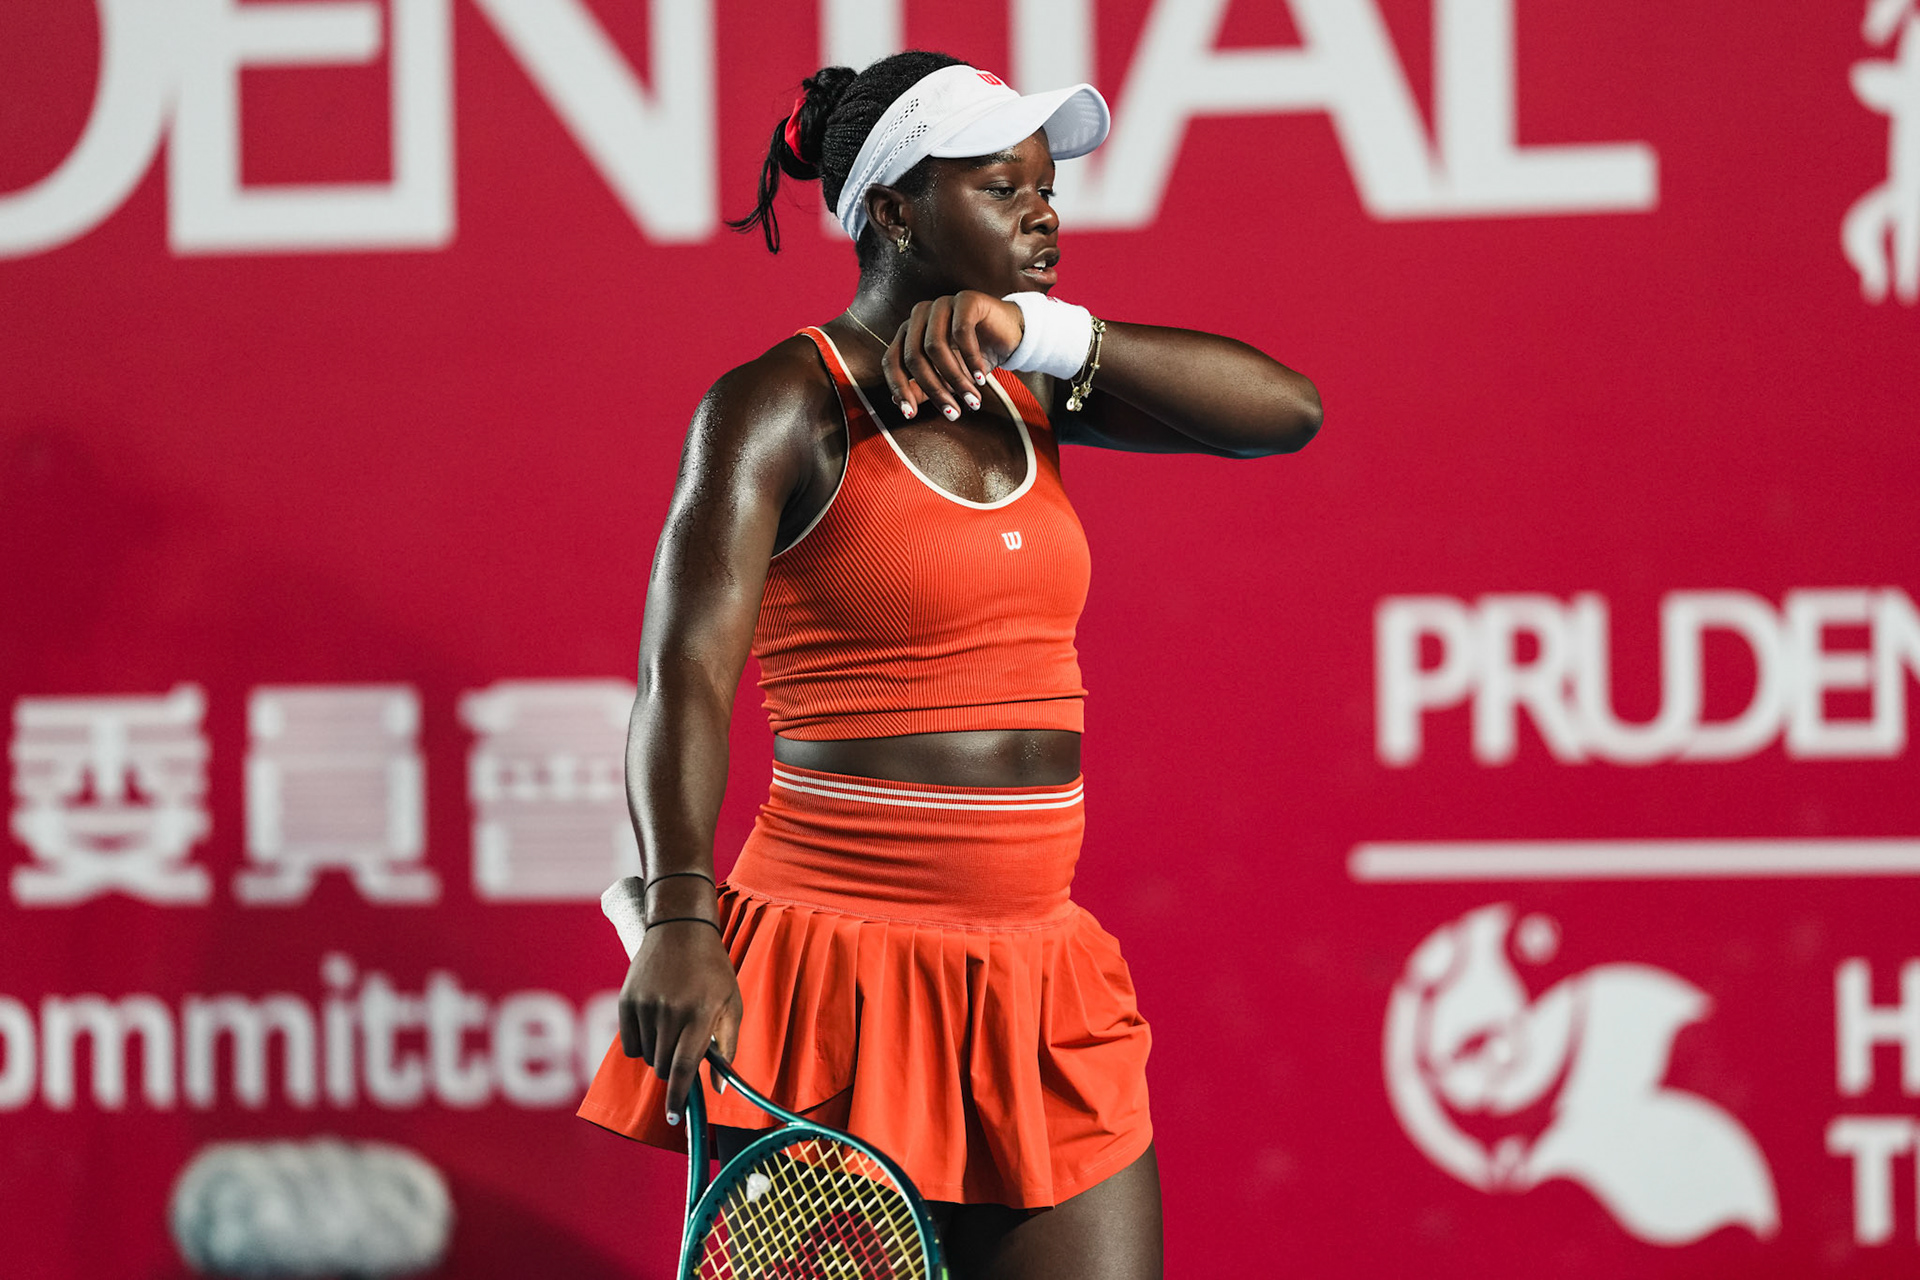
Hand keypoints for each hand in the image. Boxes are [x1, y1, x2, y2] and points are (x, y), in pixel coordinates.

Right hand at [617, 920, 741, 1124]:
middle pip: (665, 1067)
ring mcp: (646, 1006)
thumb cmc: (713, 970)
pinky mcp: (626, 1002)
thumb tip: (719, 1089)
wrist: (680, 930)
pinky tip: (654, 1023)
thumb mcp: (732, 1004)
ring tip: (672, 1027)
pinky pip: (631, 1045)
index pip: (685, 1068)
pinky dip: (642, 1044)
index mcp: (701, 1014)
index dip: (679, 1097)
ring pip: (648, 1058)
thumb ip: (728, 1047)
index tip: (675, 1118)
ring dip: (660, 1055)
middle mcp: (671, 1012)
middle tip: (684, 1049)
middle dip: (675, 1069)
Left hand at [881, 291, 1024, 421]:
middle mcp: (919, 315)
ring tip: (972, 398)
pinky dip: (971, 359)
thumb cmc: (975, 355)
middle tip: (954, 412)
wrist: (1010, 335)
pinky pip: (961, 332)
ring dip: (955, 378)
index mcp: (908, 332)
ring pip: (935, 346)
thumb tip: (897, 403)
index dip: (899, 388)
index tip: (910, 414)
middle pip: (914, 357)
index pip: (891, 361)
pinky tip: (981, 377)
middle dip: (934, 389)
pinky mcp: (965, 299)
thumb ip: (922, 388)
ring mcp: (941, 304)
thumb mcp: (946, 377)